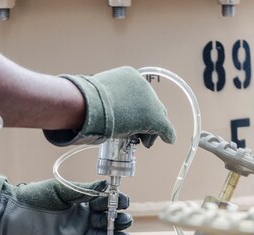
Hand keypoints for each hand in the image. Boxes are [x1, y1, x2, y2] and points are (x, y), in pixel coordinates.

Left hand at [0, 175, 131, 234]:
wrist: (12, 212)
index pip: (105, 204)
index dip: (116, 203)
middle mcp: (82, 219)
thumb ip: (85, 190)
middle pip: (106, 222)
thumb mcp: (62, 189)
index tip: (123, 201)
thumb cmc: (35, 197)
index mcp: (82, 203)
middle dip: (117, 221)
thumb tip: (107, 185)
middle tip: (123, 219)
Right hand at [43, 66, 175, 147]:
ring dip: (152, 129)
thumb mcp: (97, 97)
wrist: (88, 106)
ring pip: (158, 116)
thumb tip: (97, 111)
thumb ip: (105, 101)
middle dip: (147, 119)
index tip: (130, 118)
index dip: (137, 109)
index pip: (139, 95)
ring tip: (143, 140)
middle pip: (151, 104)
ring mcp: (149, 100)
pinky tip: (169, 139)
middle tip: (139, 133)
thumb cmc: (84, 102)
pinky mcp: (155, 116)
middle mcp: (142, 84)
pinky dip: (166, 134)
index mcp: (128, 76)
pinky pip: (165, 127)